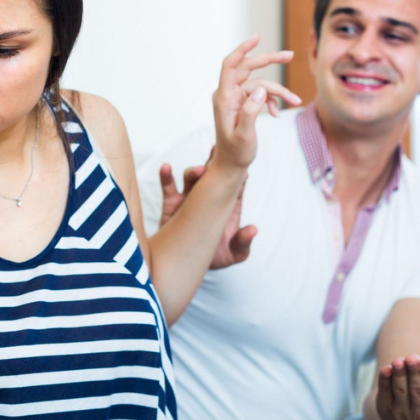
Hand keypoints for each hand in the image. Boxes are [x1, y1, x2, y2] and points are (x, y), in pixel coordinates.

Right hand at [158, 147, 256, 268]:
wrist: (188, 268)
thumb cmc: (217, 258)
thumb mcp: (234, 254)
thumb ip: (243, 243)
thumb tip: (253, 229)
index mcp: (227, 206)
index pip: (235, 185)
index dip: (238, 172)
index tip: (240, 162)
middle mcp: (209, 199)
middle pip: (213, 175)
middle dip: (215, 162)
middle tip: (218, 151)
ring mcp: (190, 200)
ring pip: (192, 179)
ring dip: (194, 171)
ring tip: (199, 171)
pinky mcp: (172, 206)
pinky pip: (168, 188)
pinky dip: (166, 176)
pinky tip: (165, 167)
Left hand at [211, 35, 301, 171]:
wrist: (231, 165)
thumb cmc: (235, 153)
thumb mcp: (244, 135)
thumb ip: (250, 112)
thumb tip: (261, 90)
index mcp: (224, 98)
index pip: (230, 66)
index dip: (242, 49)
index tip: (257, 38)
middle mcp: (228, 95)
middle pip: (248, 69)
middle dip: (269, 61)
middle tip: (290, 55)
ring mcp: (235, 99)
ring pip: (260, 85)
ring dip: (278, 91)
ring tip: (295, 100)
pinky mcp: (243, 104)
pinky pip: (260, 95)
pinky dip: (271, 101)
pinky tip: (276, 114)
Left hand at [375, 353, 419, 419]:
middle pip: (419, 390)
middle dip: (415, 372)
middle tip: (413, 356)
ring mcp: (404, 415)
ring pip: (401, 391)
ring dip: (400, 374)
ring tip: (400, 360)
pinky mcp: (386, 410)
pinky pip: (385, 393)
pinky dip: (385, 380)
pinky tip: (388, 368)